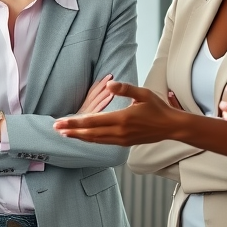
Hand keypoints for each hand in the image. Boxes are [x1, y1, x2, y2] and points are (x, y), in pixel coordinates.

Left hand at [54, 81, 182, 145]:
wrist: (171, 127)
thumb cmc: (157, 108)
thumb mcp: (143, 94)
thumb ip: (125, 88)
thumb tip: (109, 84)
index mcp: (122, 118)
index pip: (93, 121)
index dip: (75, 122)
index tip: (61, 122)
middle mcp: (120, 131)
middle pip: (90, 133)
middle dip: (71, 131)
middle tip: (55, 129)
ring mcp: (122, 139)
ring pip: (95, 139)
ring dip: (79, 137)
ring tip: (65, 134)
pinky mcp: (124, 143)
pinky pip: (103, 142)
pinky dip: (90, 140)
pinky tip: (83, 137)